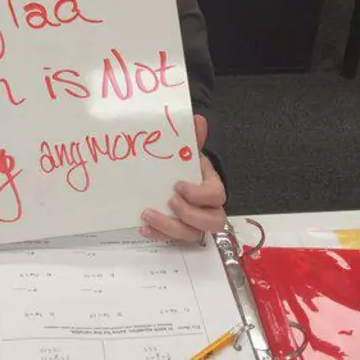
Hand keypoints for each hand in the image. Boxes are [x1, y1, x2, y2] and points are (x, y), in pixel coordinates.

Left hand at [139, 115, 225, 242]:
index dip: (199, 194)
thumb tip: (197, 119)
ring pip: (192, 234)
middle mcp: (210, 210)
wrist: (182, 182)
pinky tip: (143, 228)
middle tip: (170, 200)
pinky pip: (173, 240)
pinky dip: (158, 235)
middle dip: (190, 214)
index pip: (217, 195)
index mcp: (213, 188)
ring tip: (147, 214)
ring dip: (169, 226)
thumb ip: (193, 139)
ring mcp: (196, 225)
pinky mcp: (181, 233)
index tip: (178, 184)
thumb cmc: (188, 169)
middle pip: (212, 222)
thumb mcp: (190, 154)